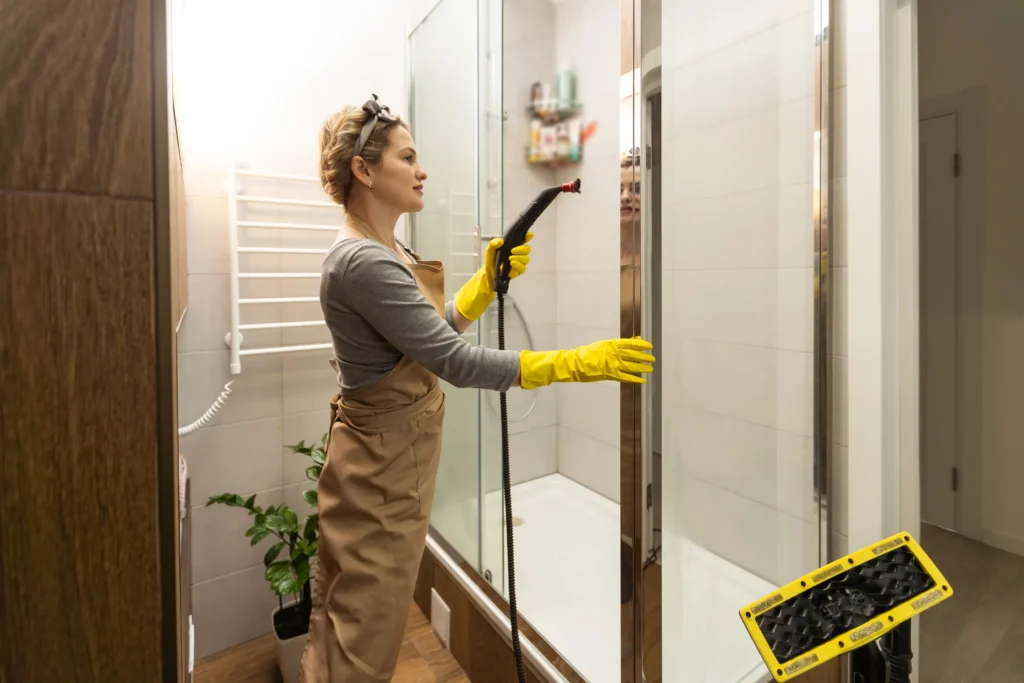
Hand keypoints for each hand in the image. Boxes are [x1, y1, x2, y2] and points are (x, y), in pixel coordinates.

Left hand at [453, 232, 532, 320]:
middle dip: (522, 249)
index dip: (528, 237)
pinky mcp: (518, 272)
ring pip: (526, 259)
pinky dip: (518, 266)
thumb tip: (500, 241)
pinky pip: (523, 269)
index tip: (529, 235)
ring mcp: (518, 264)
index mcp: (512, 247)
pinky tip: (511, 265)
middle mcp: (517, 254)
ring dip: (519, 258)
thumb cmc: (490, 262)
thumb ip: (493, 244)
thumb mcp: (489, 251)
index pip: (523, 240)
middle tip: (512, 251)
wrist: (488, 276)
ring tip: (510, 259)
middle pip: (527, 250)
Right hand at [517, 337, 654, 389]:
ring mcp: (612, 363)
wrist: (576, 363)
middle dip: (644, 357)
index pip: (630, 343)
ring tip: (650, 369)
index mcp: (611, 344)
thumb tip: (633, 341)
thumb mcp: (604, 345)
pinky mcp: (610, 374)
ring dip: (642, 368)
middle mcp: (614, 353)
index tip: (649, 346)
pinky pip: (625, 377)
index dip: (641, 345)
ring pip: (632, 366)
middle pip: (633, 355)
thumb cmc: (588, 353)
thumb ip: (618, 344)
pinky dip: (635, 379)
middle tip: (652, 359)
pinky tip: (642, 380)